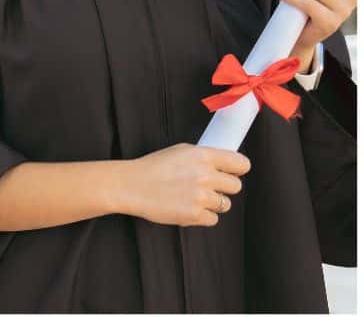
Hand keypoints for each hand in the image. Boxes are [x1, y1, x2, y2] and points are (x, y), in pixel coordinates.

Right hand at [122, 143, 249, 226]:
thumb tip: (223, 164)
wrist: (131, 185)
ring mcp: (201, 196)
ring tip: (193, 197)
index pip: (240, 163)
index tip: (233, 172)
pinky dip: (202, 216)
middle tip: (209, 187)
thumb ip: (203, 157)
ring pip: (225, 204)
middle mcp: (205, 175)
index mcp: (203, 156)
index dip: (238, 169)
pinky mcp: (195, 214)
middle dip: (224, 187)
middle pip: (236, 186)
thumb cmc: (153, 167)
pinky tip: (187, 207)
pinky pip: (213, 219)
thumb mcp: (180, 152)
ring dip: (212, 203)